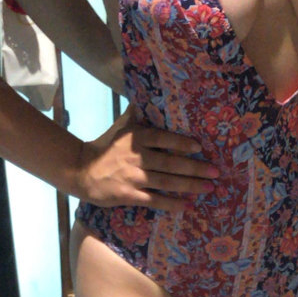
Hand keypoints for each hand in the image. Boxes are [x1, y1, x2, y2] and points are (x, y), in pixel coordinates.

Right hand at [71, 108, 217, 211]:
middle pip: (170, 163)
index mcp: (136, 138)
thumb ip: (138, 113)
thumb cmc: (106, 147)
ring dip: (190, 186)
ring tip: (209, 188)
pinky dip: (171, 204)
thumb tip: (153, 91)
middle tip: (216, 172)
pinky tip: (187, 205)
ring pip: (166, 182)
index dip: (182, 143)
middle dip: (195, 168)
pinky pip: (154, 200)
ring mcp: (133, 178)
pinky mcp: (129, 195)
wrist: (81, 170)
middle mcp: (136, 157)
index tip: (200, 147)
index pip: (163, 139)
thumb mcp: (121, 126)